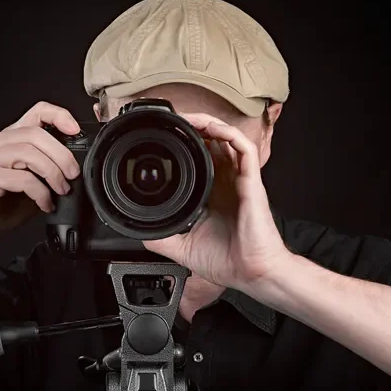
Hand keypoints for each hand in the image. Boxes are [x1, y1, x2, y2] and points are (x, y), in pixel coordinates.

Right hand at [0, 101, 81, 247]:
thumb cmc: (1, 207)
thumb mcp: (33, 183)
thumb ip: (48, 168)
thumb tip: (75, 166)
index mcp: (8, 139)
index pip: (36, 112)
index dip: (59, 115)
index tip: (75, 130)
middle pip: (36, 134)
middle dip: (62, 155)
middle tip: (72, 175)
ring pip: (30, 153)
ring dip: (53, 173)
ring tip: (60, 190)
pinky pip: (23, 178)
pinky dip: (41, 193)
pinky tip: (44, 204)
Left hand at [142, 113, 289, 290]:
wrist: (251, 274)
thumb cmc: (228, 261)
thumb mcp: (183, 246)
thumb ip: (162, 236)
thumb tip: (139, 229)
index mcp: (212, 194)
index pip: (199, 159)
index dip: (186, 144)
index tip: (166, 136)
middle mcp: (226, 182)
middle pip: (213, 141)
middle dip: (194, 126)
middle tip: (173, 120)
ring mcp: (240, 180)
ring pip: (227, 137)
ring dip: (209, 122)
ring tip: (189, 117)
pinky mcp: (252, 182)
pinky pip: (245, 148)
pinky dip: (229, 133)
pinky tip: (212, 129)